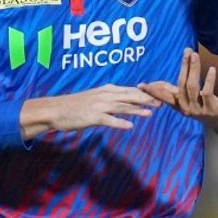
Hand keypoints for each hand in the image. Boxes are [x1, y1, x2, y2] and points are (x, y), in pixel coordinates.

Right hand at [20, 84, 159, 138]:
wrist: (56, 109)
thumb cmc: (75, 106)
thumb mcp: (94, 98)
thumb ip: (109, 98)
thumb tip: (124, 102)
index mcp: (106, 90)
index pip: (130, 90)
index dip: (145, 92)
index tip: (158, 95)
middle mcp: (104, 96)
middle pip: (129, 96)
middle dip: (146, 99)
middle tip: (161, 102)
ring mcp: (99, 106)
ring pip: (121, 107)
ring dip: (137, 110)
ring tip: (150, 113)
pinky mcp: (92, 117)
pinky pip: (108, 120)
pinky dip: (119, 123)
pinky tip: (129, 126)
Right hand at [140, 48, 217, 141]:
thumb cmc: (206, 107)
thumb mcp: (189, 100)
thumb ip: (177, 92)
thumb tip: (160, 84)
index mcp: (179, 105)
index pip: (163, 97)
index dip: (152, 91)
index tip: (141, 85)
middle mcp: (186, 108)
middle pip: (181, 84)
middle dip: (183, 66)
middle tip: (186, 51)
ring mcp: (197, 109)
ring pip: (192, 86)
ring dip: (193, 69)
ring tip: (195, 55)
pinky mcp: (210, 109)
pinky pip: (207, 92)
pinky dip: (209, 80)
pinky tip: (212, 69)